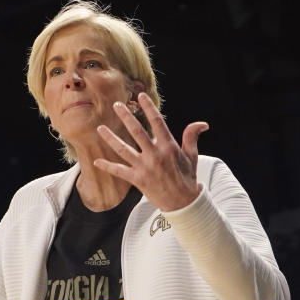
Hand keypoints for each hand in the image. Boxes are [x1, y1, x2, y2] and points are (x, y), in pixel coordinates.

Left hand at [93, 93, 207, 211]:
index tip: (141, 96)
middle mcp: (155, 155)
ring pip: (123, 149)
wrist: (183, 202)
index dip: (149, 108)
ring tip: (100, 128)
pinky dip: (108, 167)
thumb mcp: (191, 155)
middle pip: (137, 132)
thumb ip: (191, 137)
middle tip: (116, 105)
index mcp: (169, 147)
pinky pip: (119, 171)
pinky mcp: (137, 179)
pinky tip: (97, 161)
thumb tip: (202, 123)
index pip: (157, 122)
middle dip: (126, 117)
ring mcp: (145, 167)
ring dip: (110, 138)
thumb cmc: (187, 177)